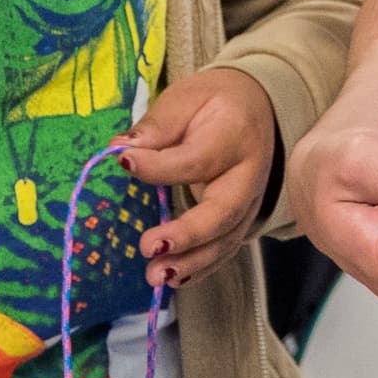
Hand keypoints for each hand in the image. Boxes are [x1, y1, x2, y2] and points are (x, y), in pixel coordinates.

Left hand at [117, 67, 277, 287]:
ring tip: (156, 276)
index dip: (160, 165)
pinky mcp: (241, 221)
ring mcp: (249, 204)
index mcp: (234, 136)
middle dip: (187, 235)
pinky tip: (173, 278)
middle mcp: (248, 176)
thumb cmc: (214, 104)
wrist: (257, 110)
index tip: (123, 161)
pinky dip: (200, 268)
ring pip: (226, 240)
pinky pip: (224, 250)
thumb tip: (121, 148)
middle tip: (149, 246)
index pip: (197, 158)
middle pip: (222, 212)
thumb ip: (157, 126)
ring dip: (191, 263)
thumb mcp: (186, 98)